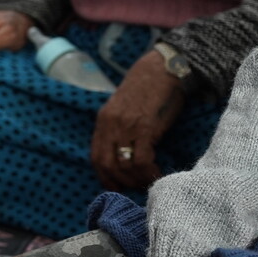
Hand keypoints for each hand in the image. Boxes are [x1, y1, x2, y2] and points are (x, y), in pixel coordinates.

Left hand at [90, 50, 185, 190]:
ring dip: (136, 179)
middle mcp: (110, 125)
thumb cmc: (147, 90)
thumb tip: (122, 154)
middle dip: (120, 182)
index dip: (104, 176)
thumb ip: (118, 128)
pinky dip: (148, 172)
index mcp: (103, 121)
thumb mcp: (123, 109)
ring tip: (147, 181)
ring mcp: (126, 127)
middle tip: (135, 187)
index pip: (95, 157)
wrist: (162, 69)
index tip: (116, 186)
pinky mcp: (145, 128)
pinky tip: (156, 173)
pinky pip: (141, 159)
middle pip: (106, 165)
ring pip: (124, 165)